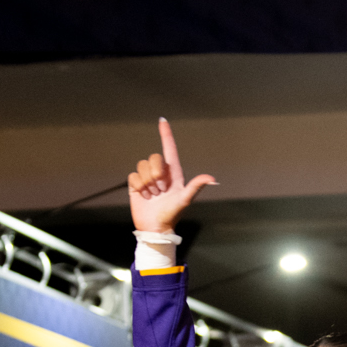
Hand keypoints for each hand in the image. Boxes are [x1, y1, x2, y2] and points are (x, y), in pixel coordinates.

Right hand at [127, 118, 215, 233]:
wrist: (155, 227)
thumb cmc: (173, 214)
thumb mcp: (185, 200)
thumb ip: (196, 186)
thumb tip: (212, 179)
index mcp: (174, 173)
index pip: (169, 148)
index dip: (166, 134)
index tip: (162, 120)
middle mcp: (160, 173)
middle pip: (154, 158)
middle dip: (156, 173)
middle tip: (161, 190)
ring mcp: (148, 178)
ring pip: (142, 166)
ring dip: (147, 182)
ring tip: (153, 195)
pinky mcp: (136, 184)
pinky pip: (134, 176)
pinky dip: (139, 186)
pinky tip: (144, 196)